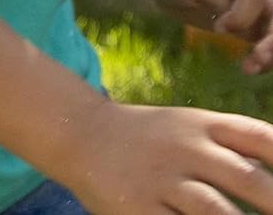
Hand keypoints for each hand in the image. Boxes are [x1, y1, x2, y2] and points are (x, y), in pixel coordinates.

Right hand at [62, 99, 272, 213]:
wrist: (79, 132)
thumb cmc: (149, 137)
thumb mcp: (188, 127)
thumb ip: (234, 148)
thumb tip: (271, 173)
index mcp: (203, 126)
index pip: (260, 137)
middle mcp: (186, 148)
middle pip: (247, 178)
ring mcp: (162, 178)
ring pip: (216, 211)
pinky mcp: (138, 207)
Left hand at [148, 0, 272, 73]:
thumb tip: (238, 25)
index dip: (242, 15)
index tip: (219, 28)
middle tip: (257, 58)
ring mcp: (256, 6)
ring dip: (272, 52)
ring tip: (251, 68)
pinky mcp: (252, 25)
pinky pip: (267, 43)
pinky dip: (265, 59)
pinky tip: (251, 68)